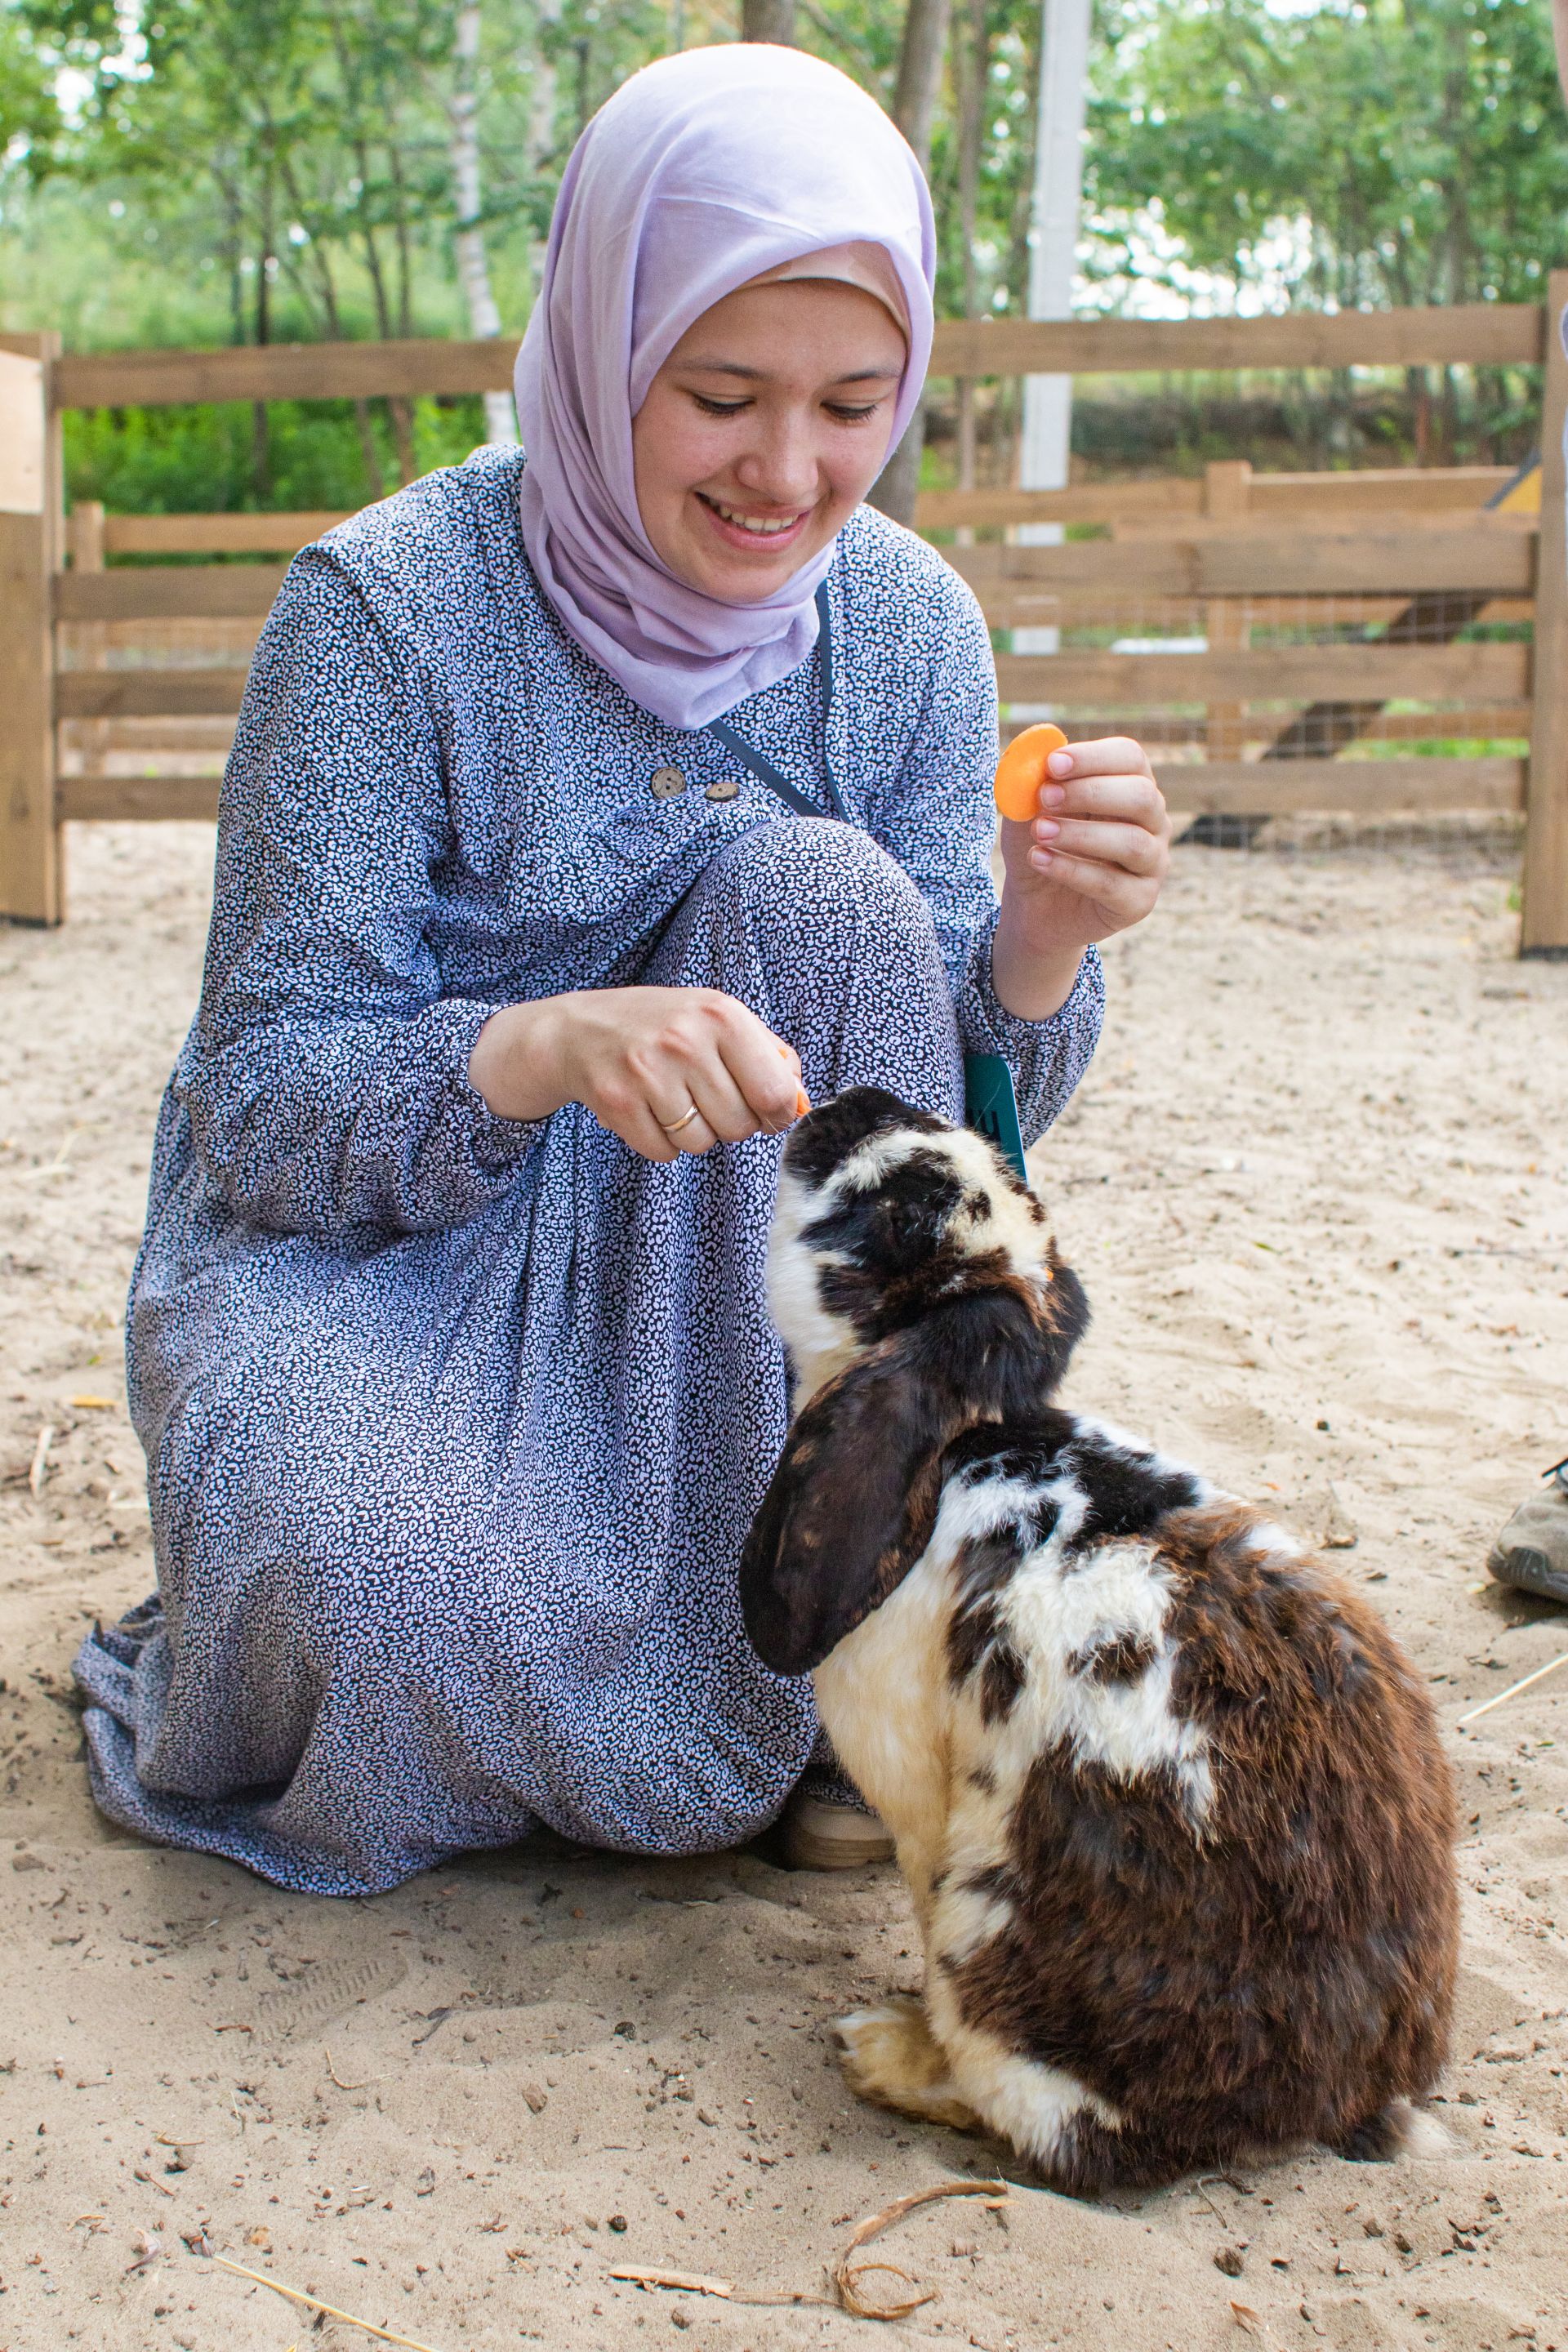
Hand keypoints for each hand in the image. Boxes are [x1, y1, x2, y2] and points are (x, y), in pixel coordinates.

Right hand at [469, 986, 803, 1161]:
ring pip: (702, 1143)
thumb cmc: (664, 1027)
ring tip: (676, 1102)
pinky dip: (662, 1143)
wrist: (579, 1030)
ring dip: (696, 1134)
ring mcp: (647, 1072)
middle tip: (710, 1101)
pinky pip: (664, 1152)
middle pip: (739, 1125)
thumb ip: (769, 1057)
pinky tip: (649, 1112)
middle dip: (732, 1124)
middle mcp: (684, 1040)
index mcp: (721, 1015)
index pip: (775, 1093)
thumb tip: (799, 1105)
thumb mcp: (719, 1020)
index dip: (778, 1114)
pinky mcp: (617, 1102)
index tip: (768, 1113)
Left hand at [991, 735, 1170, 1019]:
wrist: (1036, 906)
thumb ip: (1031, 782)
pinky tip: (1040, 860)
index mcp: (1131, 784)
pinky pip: (1113, 884)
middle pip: (1141, 796)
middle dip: (1090, 793)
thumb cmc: (1040, 845)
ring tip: (1040, 833)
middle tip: (1045, 797)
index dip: (1093, 757)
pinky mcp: (1141, 901)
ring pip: (1132, 842)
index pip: (1130, 758)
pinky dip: (1072, 870)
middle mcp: (1153, 820)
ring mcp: (1153, 862)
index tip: (1053, 764)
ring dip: (1080, 834)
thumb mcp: (1027, 811)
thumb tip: (1038, 749)